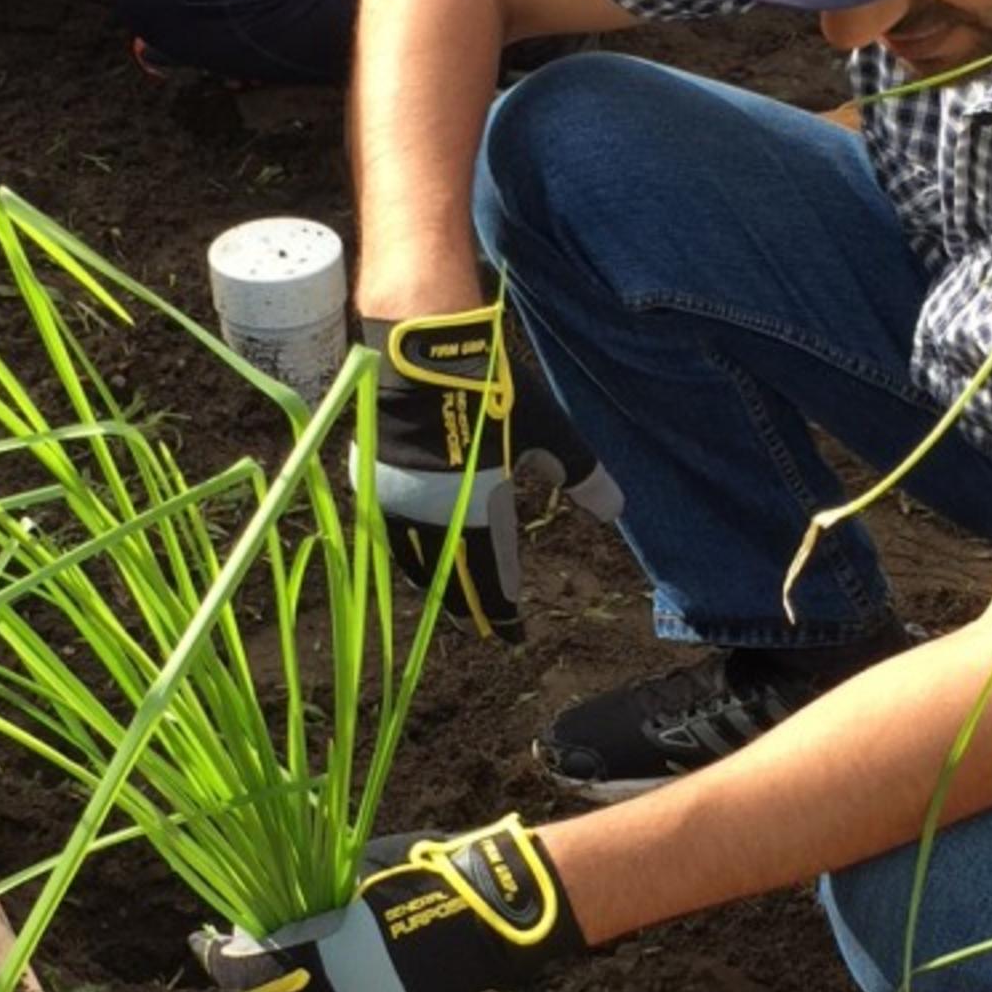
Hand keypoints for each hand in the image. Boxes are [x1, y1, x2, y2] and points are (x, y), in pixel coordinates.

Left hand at [195, 815, 586, 991]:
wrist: (496, 917)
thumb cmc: (422, 879)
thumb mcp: (355, 874)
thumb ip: (307, 901)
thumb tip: (269, 914)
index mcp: (313, 958)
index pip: (242, 972)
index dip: (217, 958)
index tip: (206, 944)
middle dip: (279, 972)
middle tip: (288, 942)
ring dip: (326, 991)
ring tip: (356, 955)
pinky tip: (386, 978)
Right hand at [362, 302, 621, 639]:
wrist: (420, 355)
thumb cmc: (492, 393)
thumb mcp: (550, 434)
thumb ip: (582, 476)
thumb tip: (616, 510)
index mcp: (480, 515)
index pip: (494, 580)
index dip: (504, 613)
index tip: (515, 636)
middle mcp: (435, 521)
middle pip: (452, 580)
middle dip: (470, 606)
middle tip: (482, 626)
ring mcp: (399, 504)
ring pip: (417, 562)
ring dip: (438, 583)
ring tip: (452, 597)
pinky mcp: (374, 482)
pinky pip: (394, 535)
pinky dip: (411, 553)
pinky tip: (416, 552)